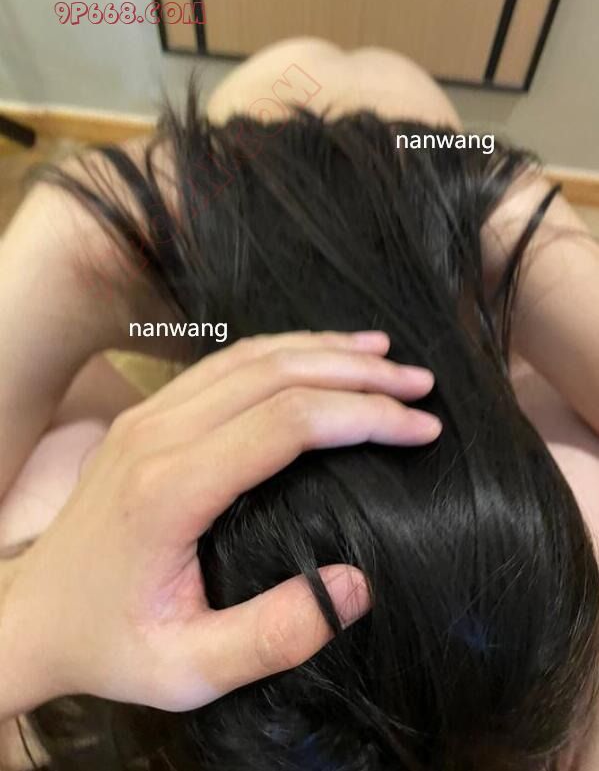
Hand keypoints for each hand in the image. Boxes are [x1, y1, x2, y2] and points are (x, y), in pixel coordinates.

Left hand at [1, 331, 440, 715]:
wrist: (33, 615)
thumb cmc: (110, 644)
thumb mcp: (189, 671)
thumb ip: (274, 636)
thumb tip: (360, 585)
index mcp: (171, 489)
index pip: (287, 423)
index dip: (364, 416)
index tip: (422, 428)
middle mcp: (159, 435)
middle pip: (276, 375)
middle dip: (359, 374)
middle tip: (421, 384)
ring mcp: (150, 416)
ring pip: (250, 356)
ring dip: (324, 349)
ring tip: (385, 354)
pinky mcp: (150, 414)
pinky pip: (224, 364)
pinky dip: (282, 351)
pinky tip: (317, 355)